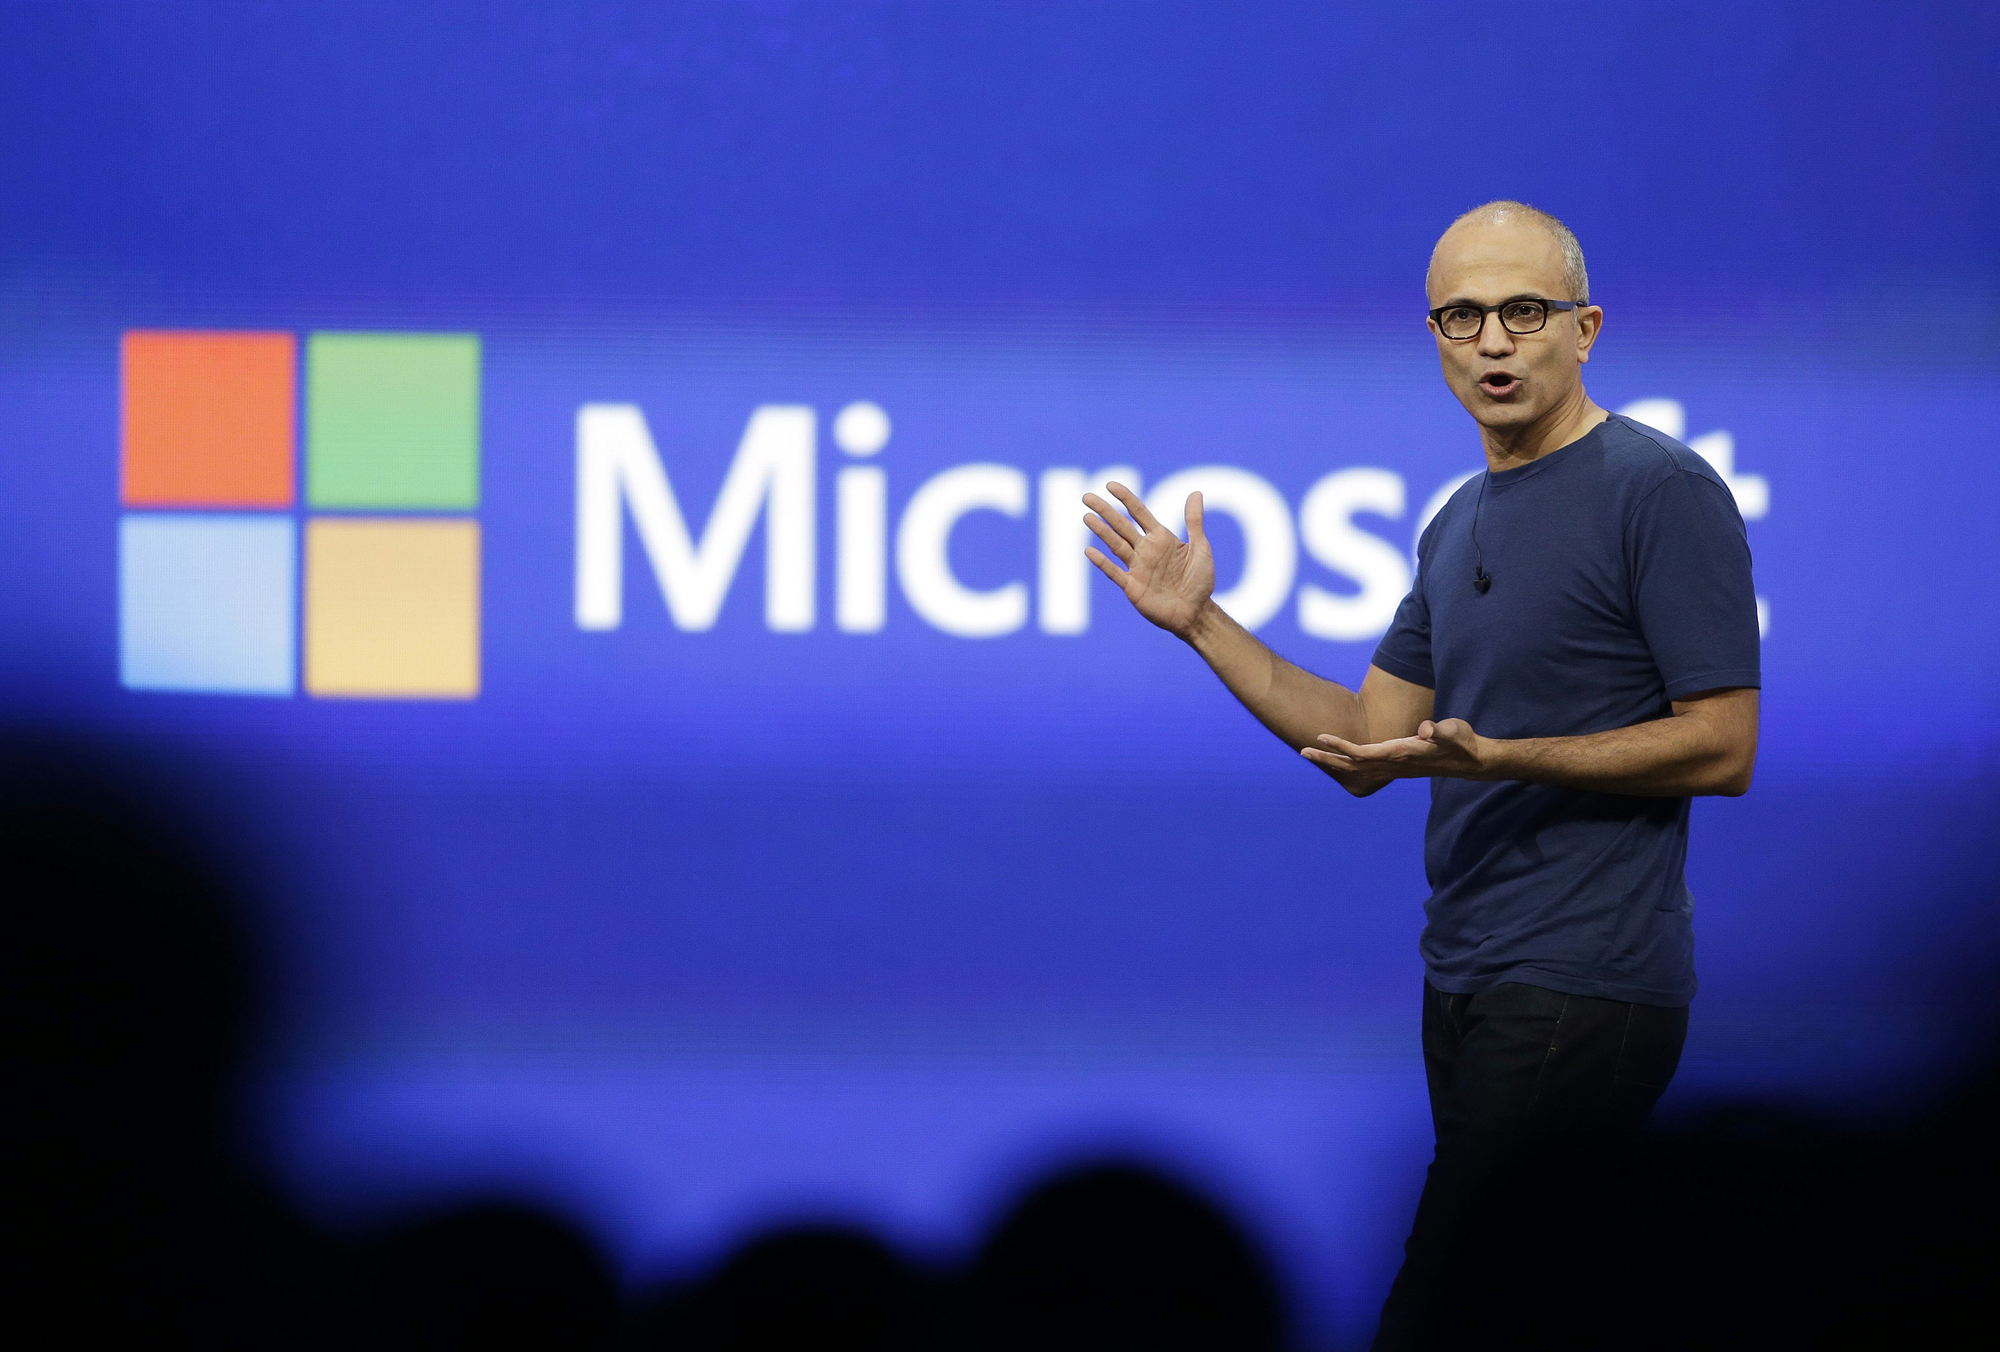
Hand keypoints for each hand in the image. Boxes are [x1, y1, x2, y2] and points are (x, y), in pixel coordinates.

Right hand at [1083, 483, 1214, 636]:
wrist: (1196, 613)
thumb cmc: (1200, 580)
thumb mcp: (1200, 548)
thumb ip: (1194, 521)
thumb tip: (1196, 493)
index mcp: (1160, 538)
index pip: (1138, 513)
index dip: (1125, 498)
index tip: (1110, 485)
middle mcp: (1145, 550)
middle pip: (1121, 526)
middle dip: (1105, 511)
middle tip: (1087, 497)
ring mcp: (1137, 568)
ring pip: (1115, 545)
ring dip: (1101, 531)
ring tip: (1086, 517)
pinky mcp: (1132, 587)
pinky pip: (1115, 572)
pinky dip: (1102, 563)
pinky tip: (1089, 551)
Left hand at [1300, 718, 1495, 781]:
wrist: (1471, 761)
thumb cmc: (1461, 742)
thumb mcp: (1454, 731)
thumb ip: (1441, 730)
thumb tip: (1428, 730)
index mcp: (1401, 754)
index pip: (1363, 753)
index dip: (1342, 746)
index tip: (1321, 737)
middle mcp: (1393, 764)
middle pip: (1352, 764)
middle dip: (1327, 758)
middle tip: (1301, 750)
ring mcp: (1394, 767)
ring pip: (1356, 768)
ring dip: (1333, 762)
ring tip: (1310, 754)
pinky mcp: (1396, 766)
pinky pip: (1365, 768)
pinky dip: (1347, 763)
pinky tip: (1336, 759)